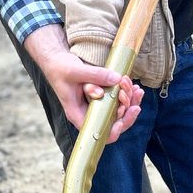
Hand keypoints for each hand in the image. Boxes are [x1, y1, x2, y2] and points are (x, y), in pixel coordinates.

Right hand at [23, 25, 142, 141]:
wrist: (57, 60)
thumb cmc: (61, 68)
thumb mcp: (75, 70)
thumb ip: (95, 75)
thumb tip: (116, 80)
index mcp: (77, 113)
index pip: (97, 132)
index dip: (112, 130)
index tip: (122, 117)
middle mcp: (88, 113)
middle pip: (112, 124)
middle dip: (127, 112)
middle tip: (133, 94)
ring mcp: (96, 106)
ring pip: (118, 113)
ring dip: (130, 102)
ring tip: (136, 88)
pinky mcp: (102, 97)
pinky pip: (118, 102)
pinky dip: (128, 95)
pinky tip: (135, 87)